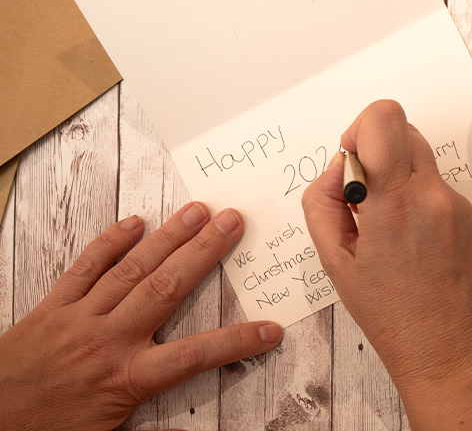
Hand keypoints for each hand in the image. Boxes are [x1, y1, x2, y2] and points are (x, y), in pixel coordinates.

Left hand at [0, 202, 282, 430]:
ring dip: (168, 237)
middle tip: (232, 221)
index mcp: (128, 379)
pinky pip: (84, 268)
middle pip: (168, 289)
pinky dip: (109, 243)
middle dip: (204, 252)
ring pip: (132, 270)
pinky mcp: (51, 308)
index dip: (237, 341)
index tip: (271, 329)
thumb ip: (148, 416)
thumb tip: (188, 421)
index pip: (196, 356)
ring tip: (197, 210)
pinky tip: (133, 222)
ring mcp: (79, 319)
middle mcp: (109, 341)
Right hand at [302, 100, 471, 429]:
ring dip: (397, 180)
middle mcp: (434, 195)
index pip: (384, 118)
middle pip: (404, 130)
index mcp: (397, 202)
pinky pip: (437, 190)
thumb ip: (324, 203)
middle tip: (363, 200)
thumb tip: (338, 171)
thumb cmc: (394, 319)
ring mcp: (460, 206)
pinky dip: (418, 203)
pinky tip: (412, 247)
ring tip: (387, 233)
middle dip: (376, 153)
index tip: (352, 164)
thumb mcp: (336, 263)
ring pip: (421, 161)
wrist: (454, 357)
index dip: (359, 129)